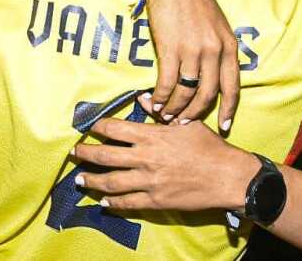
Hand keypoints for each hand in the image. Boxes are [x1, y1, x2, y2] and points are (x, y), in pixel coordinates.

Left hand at [72, 119, 256, 210]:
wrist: (227, 176)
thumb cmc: (209, 147)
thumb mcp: (186, 123)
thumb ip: (160, 113)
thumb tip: (142, 98)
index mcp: (153, 136)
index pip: (116, 130)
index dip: (99, 128)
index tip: (90, 129)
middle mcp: (146, 158)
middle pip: (106, 156)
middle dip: (86, 154)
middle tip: (74, 153)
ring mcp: (149, 181)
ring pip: (111, 182)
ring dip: (92, 181)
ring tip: (80, 179)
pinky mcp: (156, 201)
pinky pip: (128, 203)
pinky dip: (113, 203)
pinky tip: (103, 202)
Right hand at [141, 0, 239, 128]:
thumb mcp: (216, 23)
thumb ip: (218, 48)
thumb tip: (212, 74)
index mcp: (229, 45)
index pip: (233, 87)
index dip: (229, 110)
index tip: (225, 127)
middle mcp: (215, 50)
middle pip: (208, 95)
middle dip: (195, 114)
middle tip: (183, 123)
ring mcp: (193, 50)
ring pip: (186, 93)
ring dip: (174, 109)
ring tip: (165, 115)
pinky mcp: (171, 48)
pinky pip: (167, 83)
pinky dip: (160, 97)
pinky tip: (153, 102)